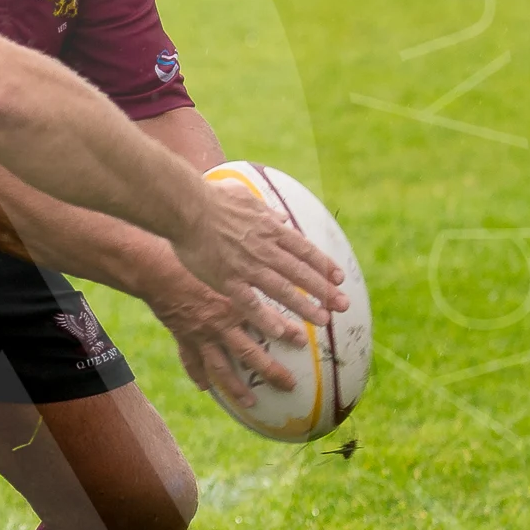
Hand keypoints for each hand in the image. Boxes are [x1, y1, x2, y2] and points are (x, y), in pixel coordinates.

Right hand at [145, 268, 296, 407]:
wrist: (156, 271)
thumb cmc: (192, 260)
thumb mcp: (226, 264)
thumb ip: (247, 269)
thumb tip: (275, 249)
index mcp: (236, 305)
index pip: (269, 322)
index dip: (289, 333)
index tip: (304, 342)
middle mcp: (221, 325)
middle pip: (250, 355)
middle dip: (270, 372)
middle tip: (288, 385)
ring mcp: (202, 335)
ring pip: (222, 367)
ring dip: (236, 387)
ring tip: (250, 403)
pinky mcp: (184, 337)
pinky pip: (192, 360)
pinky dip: (199, 375)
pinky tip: (206, 387)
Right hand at [170, 178, 347, 338]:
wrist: (186, 206)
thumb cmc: (211, 199)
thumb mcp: (246, 197)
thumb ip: (266, 210)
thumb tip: (281, 216)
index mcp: (270, 229)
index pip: (305, 250)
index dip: (324, 265)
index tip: (338, 278)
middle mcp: (265, 249)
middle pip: (301, 273)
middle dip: (325, 291)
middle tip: (343, 305)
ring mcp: (247, 266)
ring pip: (283, 290)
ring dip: (305, 307)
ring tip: (323, 320)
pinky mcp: (227, 279)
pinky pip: (250, 304)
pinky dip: (266, 318)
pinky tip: (279, 331)